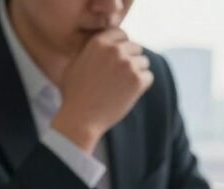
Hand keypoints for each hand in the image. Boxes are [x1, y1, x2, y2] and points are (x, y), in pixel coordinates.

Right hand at [51, 28, 153, 151]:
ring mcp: (128, 65)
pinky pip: (148, 77)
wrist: (81, 118)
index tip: (118, 59)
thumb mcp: (75, 63)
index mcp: (99, 42)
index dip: (121, 47)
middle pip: (136, 47)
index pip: (121, 34)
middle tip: (121, 77)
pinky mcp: (137, 81)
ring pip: (144, 62)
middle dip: (130, 60)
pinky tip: (128, 94)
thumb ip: (90, 50)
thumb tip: (104, 45)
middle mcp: (115, 50)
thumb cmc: (74, 93)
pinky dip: (142, 85)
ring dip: (137, 73)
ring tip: (122, 87)